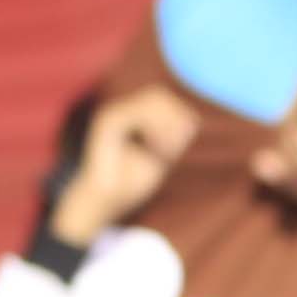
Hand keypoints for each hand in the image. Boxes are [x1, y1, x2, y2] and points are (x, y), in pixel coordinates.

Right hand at [52, 85, 196, 243]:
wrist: (104, 202)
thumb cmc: (130, 184)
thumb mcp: (159, 158)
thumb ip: (173, 138)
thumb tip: (192, 121)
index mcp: (132, 116)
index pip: (162, 99)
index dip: (180, 112)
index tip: (187, 137)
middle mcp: (121, 111)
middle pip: (157, 95)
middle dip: (175, 116)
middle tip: (178, 145)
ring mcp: (113, 114)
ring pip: (150, 101)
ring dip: (166, 123)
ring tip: (167, 151)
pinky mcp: (108, 122)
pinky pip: (137, 113)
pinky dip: (153, 128)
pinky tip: (155, 149)